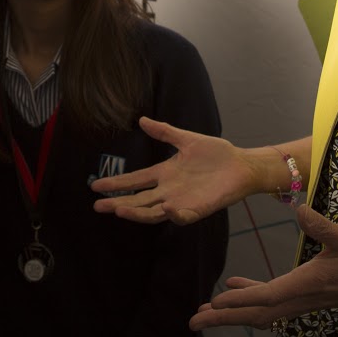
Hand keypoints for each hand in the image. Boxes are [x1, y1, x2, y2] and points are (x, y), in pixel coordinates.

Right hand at [91, 117, 260, 224]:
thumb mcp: (187, 139)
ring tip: (120, 211)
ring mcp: (181, 202)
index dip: (116, 184)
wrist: (241, 165)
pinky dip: (175, 215)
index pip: (135, 181)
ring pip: (153, 211)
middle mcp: (168, 191)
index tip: (95, 186)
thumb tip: (142, 120)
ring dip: (137, 212)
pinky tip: (166, 210)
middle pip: (138, 200)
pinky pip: (184, 216)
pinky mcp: (197, 209)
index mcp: (164, 174)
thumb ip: (165, 132)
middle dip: (118, 203)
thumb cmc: (216, 153)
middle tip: (98, 206)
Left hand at [190, 206, 337, 329]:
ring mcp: (301, 302)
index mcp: (305, 285)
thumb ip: (321, 225)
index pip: (266, 296)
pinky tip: (234, 286)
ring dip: (233, 314)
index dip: (239, 299)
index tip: (214, 302)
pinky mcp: (304, 298)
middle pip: (255, 314)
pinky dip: (249, 299)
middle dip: (224, 319)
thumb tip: (299, 209)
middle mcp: (299, 299)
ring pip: (261, 314)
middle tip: (193, 322)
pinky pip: (271, 305)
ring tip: (205, 313)